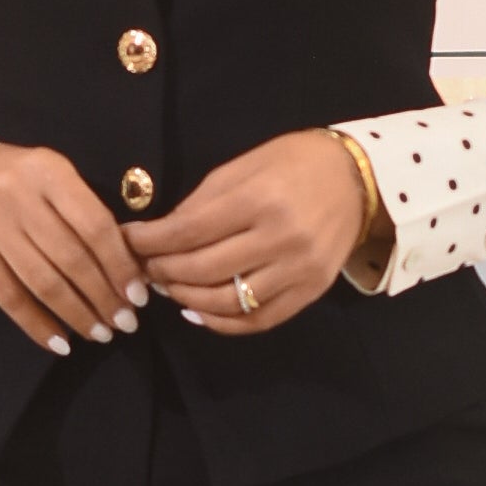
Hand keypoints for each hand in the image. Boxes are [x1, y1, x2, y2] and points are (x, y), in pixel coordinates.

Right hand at [0, 145, 148, 355]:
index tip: (138, 295)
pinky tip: (60, 342)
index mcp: (50, 172)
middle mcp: (18, 196)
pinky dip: (37, 325)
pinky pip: (10, 298)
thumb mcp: (53, 178)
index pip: (94, 225)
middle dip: (103, 297)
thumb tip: (126, 270)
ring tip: (99, 333)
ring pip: (43, 282)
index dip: (119, 265)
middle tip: (125, 323)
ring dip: (76, 314)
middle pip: (71, 258)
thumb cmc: (19, 182)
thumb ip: (84, 212)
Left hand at [131, 130, 372, 336]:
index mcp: (259, 199)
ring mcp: (298, 269)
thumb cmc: (294, 163)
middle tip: (144, 268)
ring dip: (186, 298)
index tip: (128, 242)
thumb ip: (202, 201)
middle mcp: (280, 238)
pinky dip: (222, 323)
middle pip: (203, 269)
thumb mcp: (244, 166)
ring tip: (168, 288)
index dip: (149, 241)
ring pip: (227, 300)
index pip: (188, 231)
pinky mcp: (311, 291)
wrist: (358, 178)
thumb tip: (161, 233)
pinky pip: (259, 319)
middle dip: (163, 271)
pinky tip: (197, 312)